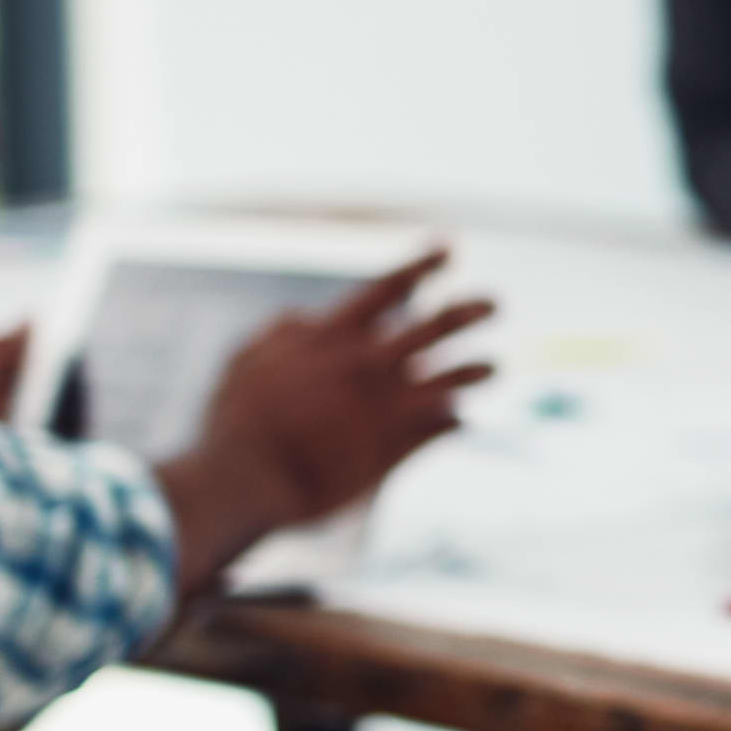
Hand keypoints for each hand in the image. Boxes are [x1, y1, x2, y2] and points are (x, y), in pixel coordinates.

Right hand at [154, 252, 493, 594]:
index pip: (387, 288)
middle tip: (495, 303)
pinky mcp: (399, 447)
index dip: (420, 266)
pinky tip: (459, 420)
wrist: (245, 482)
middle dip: (471, 311)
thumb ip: (280, 334)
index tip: (448, 249)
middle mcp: (369, 364)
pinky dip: (454, 420)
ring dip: (476, 370)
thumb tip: (305, 317)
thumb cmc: (236, 422)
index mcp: (331, 337)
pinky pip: (444, 425)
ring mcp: (389, 405)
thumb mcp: (246, 361)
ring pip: (454, 378)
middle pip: (438, 327)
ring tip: (492, 367)